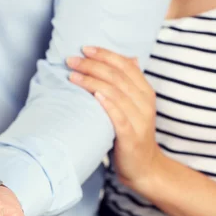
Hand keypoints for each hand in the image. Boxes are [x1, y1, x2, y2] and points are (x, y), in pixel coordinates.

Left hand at [67, 46, 164, 190]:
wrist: (144, 167)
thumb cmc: (132, 134)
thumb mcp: (134, 106)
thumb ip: (130, 84)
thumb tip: (131, 58)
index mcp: (145, 92)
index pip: (126, 65)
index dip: (106, 54)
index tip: (85, 48)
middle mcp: (144, 103)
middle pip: (117, 77)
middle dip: (92, 65)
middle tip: (71, 60)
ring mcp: (139, 120)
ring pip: (116, 93)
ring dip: (93, 82)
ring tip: (73, 75)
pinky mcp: (131, 136)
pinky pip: (120, 117)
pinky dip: (107, 104)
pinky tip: (95, 95)